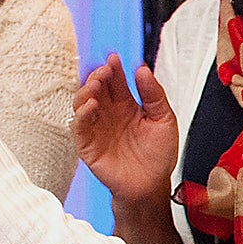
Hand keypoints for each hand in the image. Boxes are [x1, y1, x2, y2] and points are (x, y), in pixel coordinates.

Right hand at [74, 53, 180, 205]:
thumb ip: (154, 94)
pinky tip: (92, 106)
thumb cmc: (159, 156)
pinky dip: (81, 114)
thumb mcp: (164, 119)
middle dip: (98, 76)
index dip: (113, 68)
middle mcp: (109, 114)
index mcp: (126, 105)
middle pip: (96, 87)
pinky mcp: (88, 145)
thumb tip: (142, 69)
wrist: (152, 186)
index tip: (114, 57)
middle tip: (105, 69)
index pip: (114, 81)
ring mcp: (97, 128)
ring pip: (82, 103)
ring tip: (97, 83)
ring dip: (86, 90)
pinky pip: (78, 127)